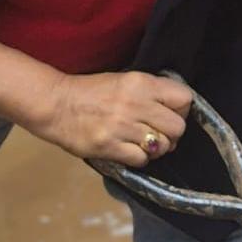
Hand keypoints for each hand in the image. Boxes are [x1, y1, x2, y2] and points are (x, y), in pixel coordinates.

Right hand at [35, 70, 191, 165]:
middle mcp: (135, 104)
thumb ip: (151, 92)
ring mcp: (122, 127)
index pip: (184, 98)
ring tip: (141, 142)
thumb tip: (177, 110)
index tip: (170, 114)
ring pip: (162, 146)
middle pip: (178, 127)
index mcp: (141, 83)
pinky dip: (139, 158)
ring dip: (155, 148)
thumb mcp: (125, 81)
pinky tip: (128, 149)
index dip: (181, 110)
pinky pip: (142, 160)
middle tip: (157, 133)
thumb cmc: (91, 92)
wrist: (56, 104)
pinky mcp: (110, 147)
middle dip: (172, 133)